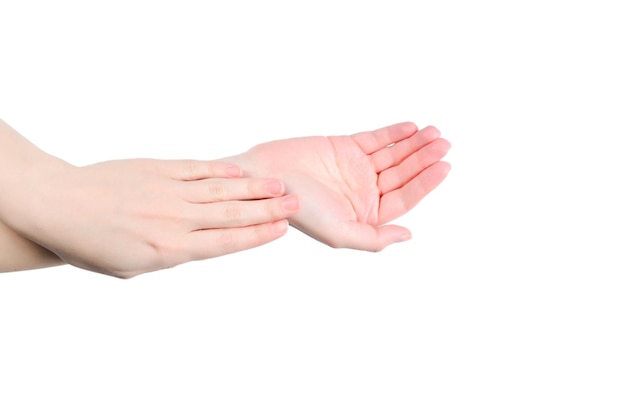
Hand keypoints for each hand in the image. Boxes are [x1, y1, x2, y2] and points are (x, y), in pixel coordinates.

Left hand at [4, 158, 299, 277]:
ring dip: (253, 188)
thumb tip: (198, 242)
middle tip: (296, 204)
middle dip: (268, 210)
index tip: (282, 229)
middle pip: (232, 214)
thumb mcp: (133, 267)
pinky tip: (240, 171)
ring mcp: (168, 190)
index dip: (258, 235)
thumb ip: (171, 254)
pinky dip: (220, 170)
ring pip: (221, 189)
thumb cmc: (90, 245)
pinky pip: (196, 169)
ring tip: (280, 185)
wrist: (58, 206)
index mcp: (170, 249)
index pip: (226, 242)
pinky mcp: (157, 169)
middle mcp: (176, 218)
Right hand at [229, 122, 449, 250]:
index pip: (404, 198)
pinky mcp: (345, 146)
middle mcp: (364, 192)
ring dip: (414, 144)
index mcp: (366, 214)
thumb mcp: (338, 233)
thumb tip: (408, 235)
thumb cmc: (298, 210)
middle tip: (443, 143)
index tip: (444, 166)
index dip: (425, 182)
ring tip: (434, 133)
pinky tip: (411, 128)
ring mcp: (356, 168)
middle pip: (402, 173)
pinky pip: (375, 139)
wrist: (267, 177)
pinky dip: (393, 133)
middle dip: (424, 158)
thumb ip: (374, 238)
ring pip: (393, 154)